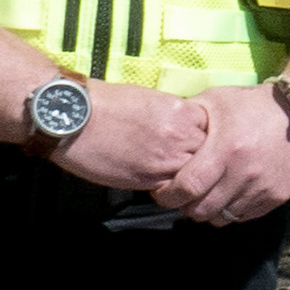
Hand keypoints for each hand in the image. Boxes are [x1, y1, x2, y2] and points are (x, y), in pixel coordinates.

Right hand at [49, 79, 210, 193]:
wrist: (74, 116)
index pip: (215, 131)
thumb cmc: (106, 103)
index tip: (203, 144)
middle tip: (195, 165)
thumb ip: (174, 116)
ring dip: (189, 178)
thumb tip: (185, 129)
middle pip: (211, 156)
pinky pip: (173, 189)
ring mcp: (167, 159)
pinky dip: (171, 189)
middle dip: (205, 161)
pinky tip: (161, 183)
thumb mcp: (151, 100)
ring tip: (181, 178)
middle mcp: (181, 136)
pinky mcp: (149, 179)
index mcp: (183, 112)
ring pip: (195, 176)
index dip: (210, 140)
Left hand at [152, 84, 289, 226]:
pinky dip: (231, 210)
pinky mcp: (276, 197)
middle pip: (200, 210)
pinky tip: (230, 193)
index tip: (163, 191)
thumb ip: (188, 117)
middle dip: (186, 206)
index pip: (186, 188)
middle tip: (185, 195)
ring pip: (221, 218)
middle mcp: (243, 174)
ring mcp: (261, 189)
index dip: (168, 195)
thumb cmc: (254, 104)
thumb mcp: (217, 99)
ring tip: (208, 194)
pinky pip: (244, 217)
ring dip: (209, 210)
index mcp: (225, 150)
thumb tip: (162, 134)